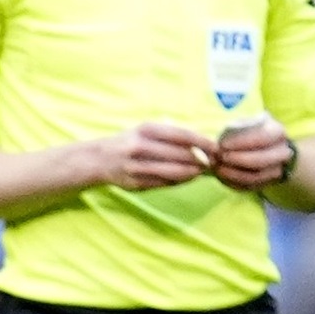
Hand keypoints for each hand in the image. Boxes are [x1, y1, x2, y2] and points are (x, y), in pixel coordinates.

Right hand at [94, 119, 216, 190]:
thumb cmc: (130, 141)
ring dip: (192, 173)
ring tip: (200, 171)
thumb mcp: (146, 130)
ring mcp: (136, 167)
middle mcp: (139, 147)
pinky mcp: (135, 183)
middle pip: (181, 155)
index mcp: (145, 130)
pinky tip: (185, 178)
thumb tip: (202, 146)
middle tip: (212, 162)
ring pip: (174, 172)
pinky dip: (179, 181)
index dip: (202, 142)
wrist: (98, 159)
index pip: (181, 135)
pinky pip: (164, 183)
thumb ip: (171, 135)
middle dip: (200, 160)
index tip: (216, 147)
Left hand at [207, 119, 301, 193]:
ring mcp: (277, 170)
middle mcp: (282, 152)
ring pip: (256, 177)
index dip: (242, 142)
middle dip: (238, 160)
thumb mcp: (243, 124)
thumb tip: (214, 135)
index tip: (222, 144)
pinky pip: (250, 186)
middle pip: (261, 161)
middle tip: (219, 157)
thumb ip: (232, 128)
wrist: (263, 148)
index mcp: (277, 133)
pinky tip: (221, 175)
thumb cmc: (248, 132)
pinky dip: (233, 182)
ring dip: (233, 173)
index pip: (263, 138)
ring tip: (217, 167)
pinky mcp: (267, 183)